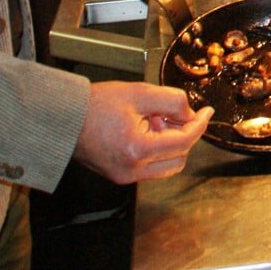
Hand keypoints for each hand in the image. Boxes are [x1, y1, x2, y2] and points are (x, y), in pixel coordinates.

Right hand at [73, 81, 210, 183]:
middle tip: (172, 114)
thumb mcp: (139, 93)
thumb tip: (190, 112)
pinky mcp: (119, 175)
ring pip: (166, 166)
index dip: (199, 125)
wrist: (63, 118)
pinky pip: (150, 168)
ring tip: (153, 120)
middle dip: (183, 135)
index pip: (183, 142)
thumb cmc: (94, 105)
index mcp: (136, 150)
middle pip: (179, 159)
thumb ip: (171, 101)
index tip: (206, 112)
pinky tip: (144, 129)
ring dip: (170, 144)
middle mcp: (131, 170)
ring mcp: (125, 176)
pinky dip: (156, 150)